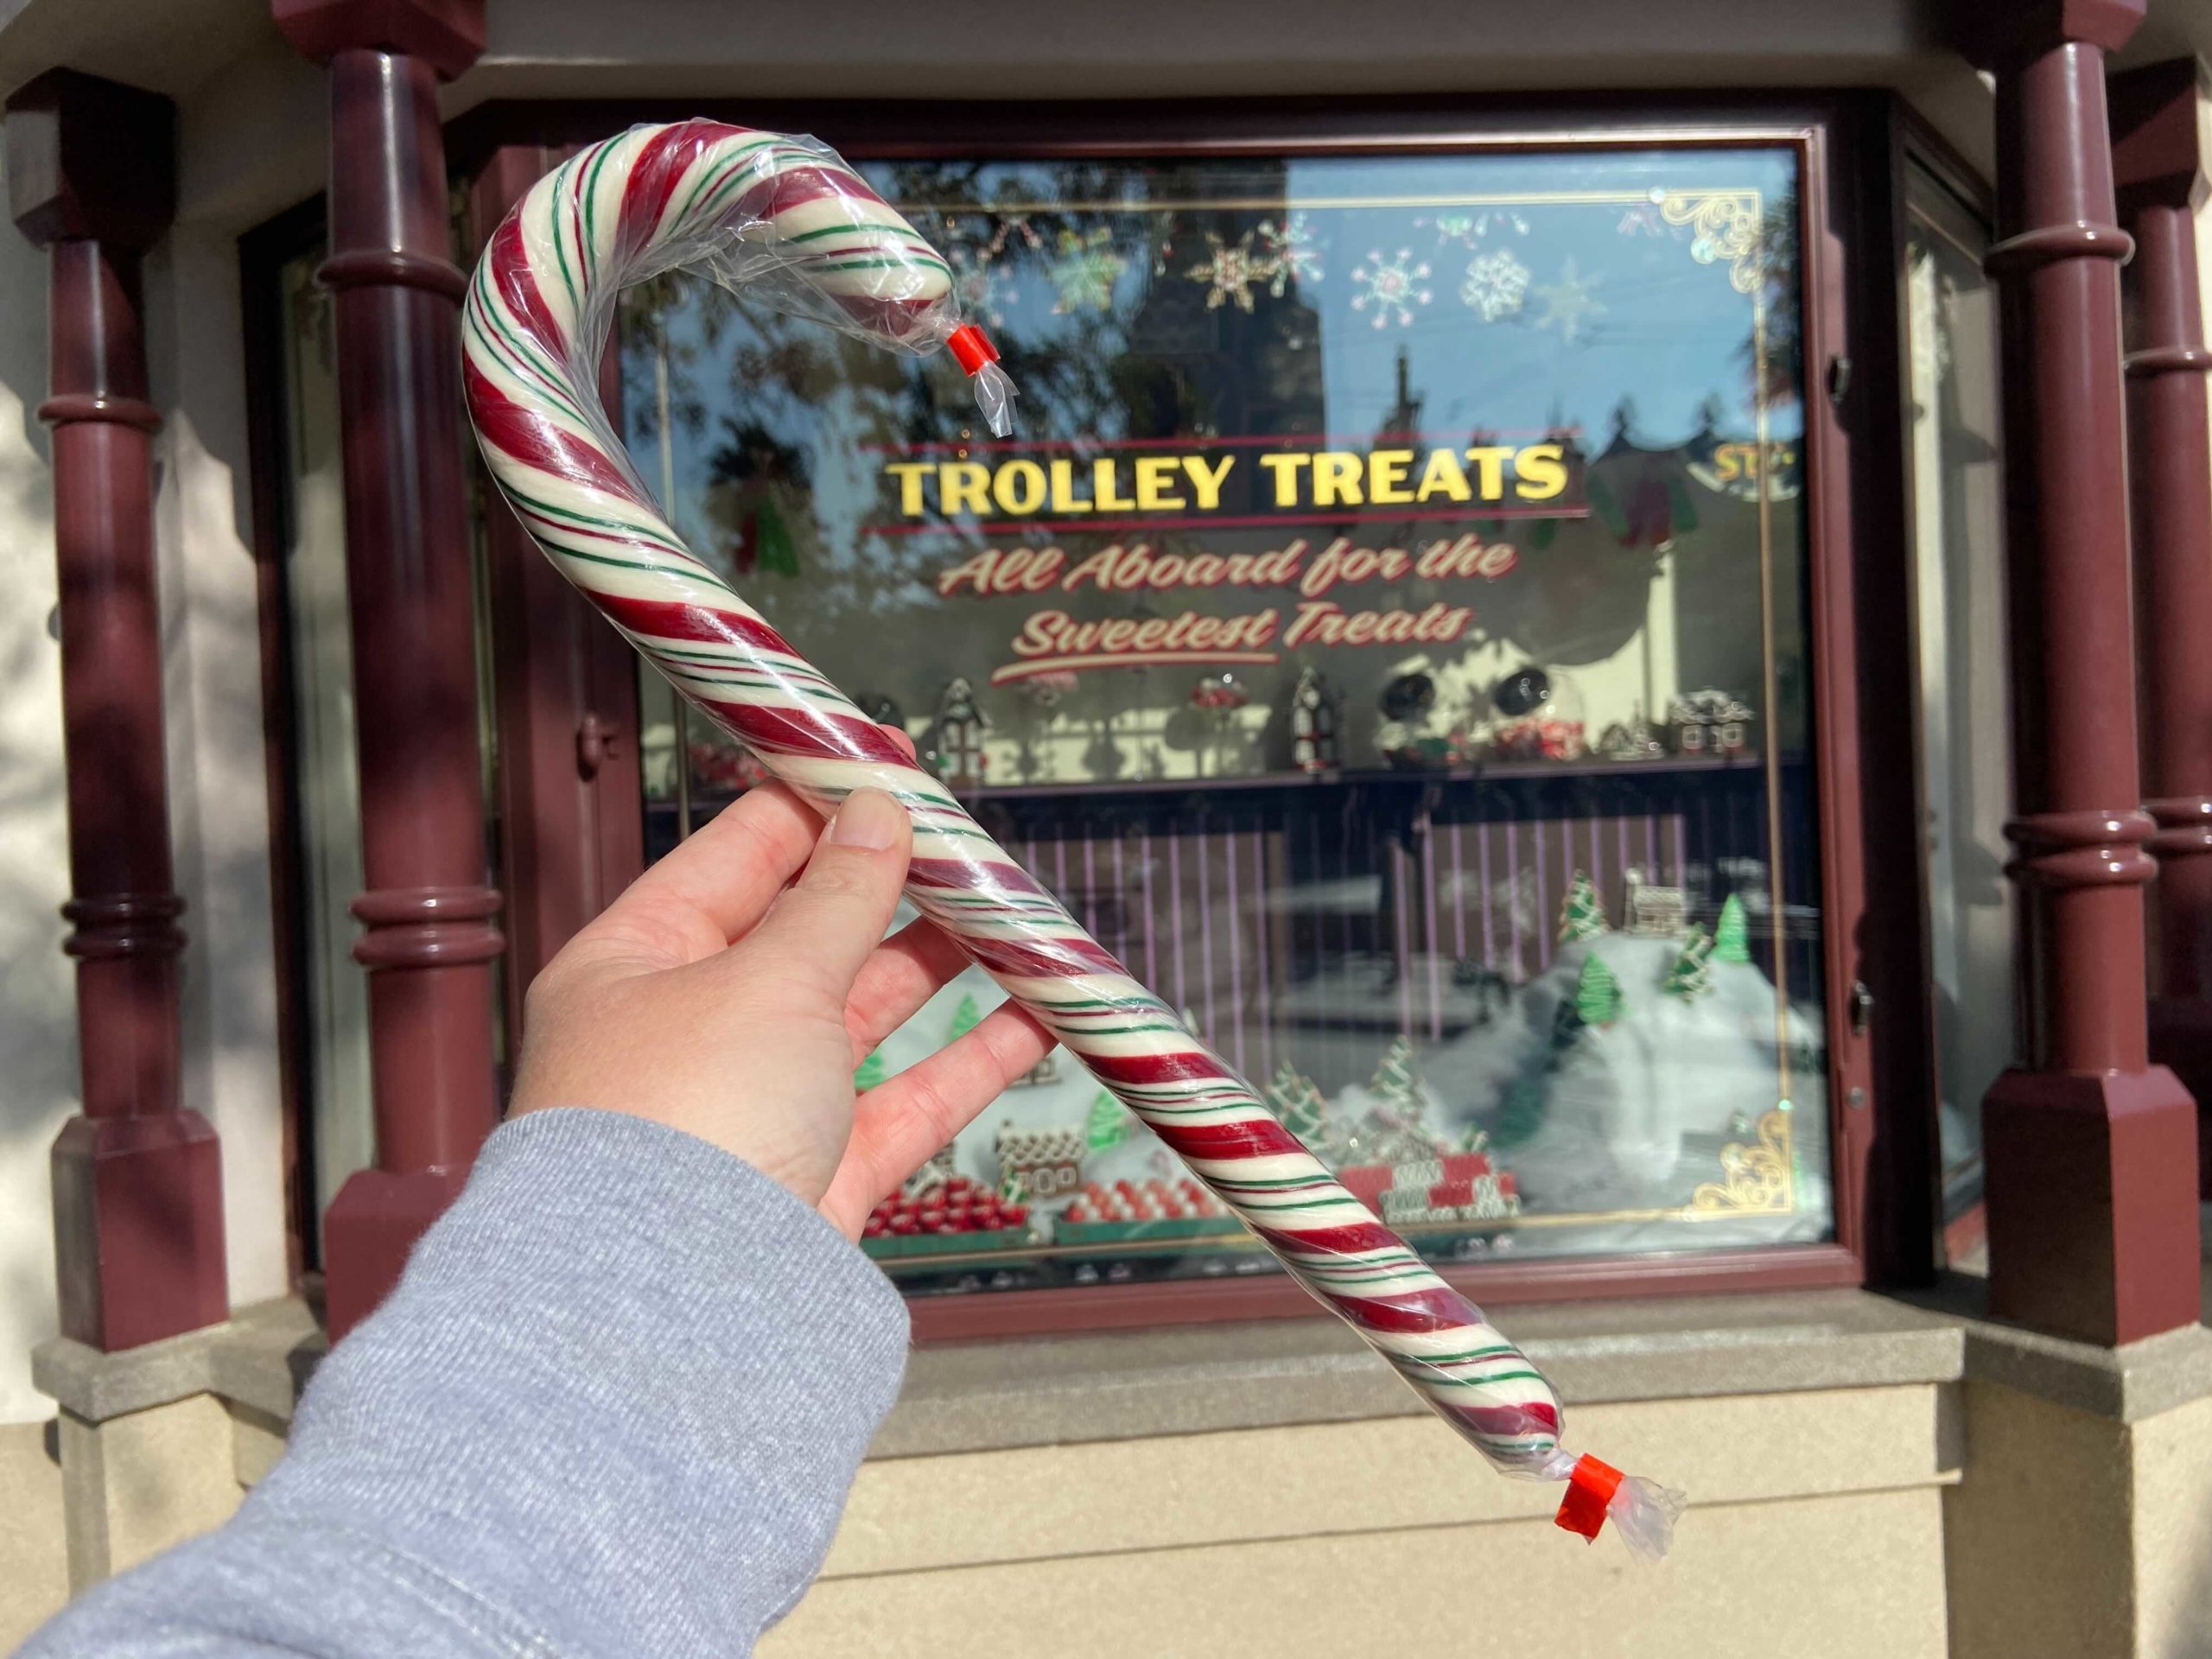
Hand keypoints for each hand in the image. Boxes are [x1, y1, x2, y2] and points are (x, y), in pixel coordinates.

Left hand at [509, 759, 1051, 1238]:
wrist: (670, 1309)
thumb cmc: (683, 1119)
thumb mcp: (768, 977)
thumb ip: (839, 898)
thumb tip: (879, 815)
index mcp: (637, 963)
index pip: (736, 857)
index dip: (819, 807)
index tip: (895, 771)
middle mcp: (691, 1031)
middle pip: (807, 935)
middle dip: (895, 888)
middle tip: (972, 848)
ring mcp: (756, 1109)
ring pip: (865, 1016)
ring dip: (943, 966)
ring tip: (1016, 918)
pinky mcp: (819, 1179)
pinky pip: (906, 1100)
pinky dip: (971, 1058)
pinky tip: (1036, 1015)